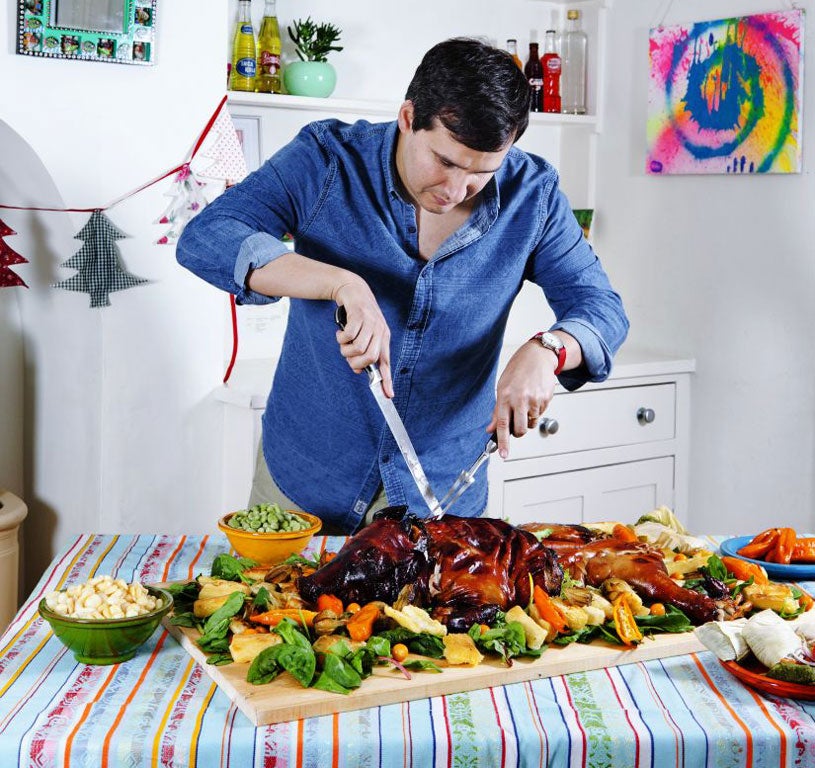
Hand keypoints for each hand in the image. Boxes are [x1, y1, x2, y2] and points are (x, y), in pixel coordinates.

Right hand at [333, 279, 392, 396]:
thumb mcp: (364, 334)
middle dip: (355, 363)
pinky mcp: (360, 315)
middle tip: (348, 356)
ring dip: (346, 350)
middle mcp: (380, 332)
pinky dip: (341, 338)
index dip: (387, 380)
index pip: (386, 363)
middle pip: (370, 358)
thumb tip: (359, 370)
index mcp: (383, 339)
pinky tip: (341, 333)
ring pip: (358, 349)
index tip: (388, 395)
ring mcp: (371, 323)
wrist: (353, 291)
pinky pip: (348, 336)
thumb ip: (363, 352)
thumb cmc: (358, 317)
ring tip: (343, 343)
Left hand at [486, 340, 559, 457]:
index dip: (502, 441)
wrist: (537, 356)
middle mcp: (520, 399)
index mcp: (505, 396)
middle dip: (519, 432)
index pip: (503, 424)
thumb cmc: (517, 371)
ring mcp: (534, 399)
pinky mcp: (545, 399)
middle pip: (520, 429)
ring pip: (531, 423)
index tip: (503, 454)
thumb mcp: (502, 388)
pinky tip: (534, 397)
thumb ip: (497, 411)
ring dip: (528, 418)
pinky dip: (536, 410)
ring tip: (525, 402)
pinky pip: (540, 414)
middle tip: (517, 425)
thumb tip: (491, 429)